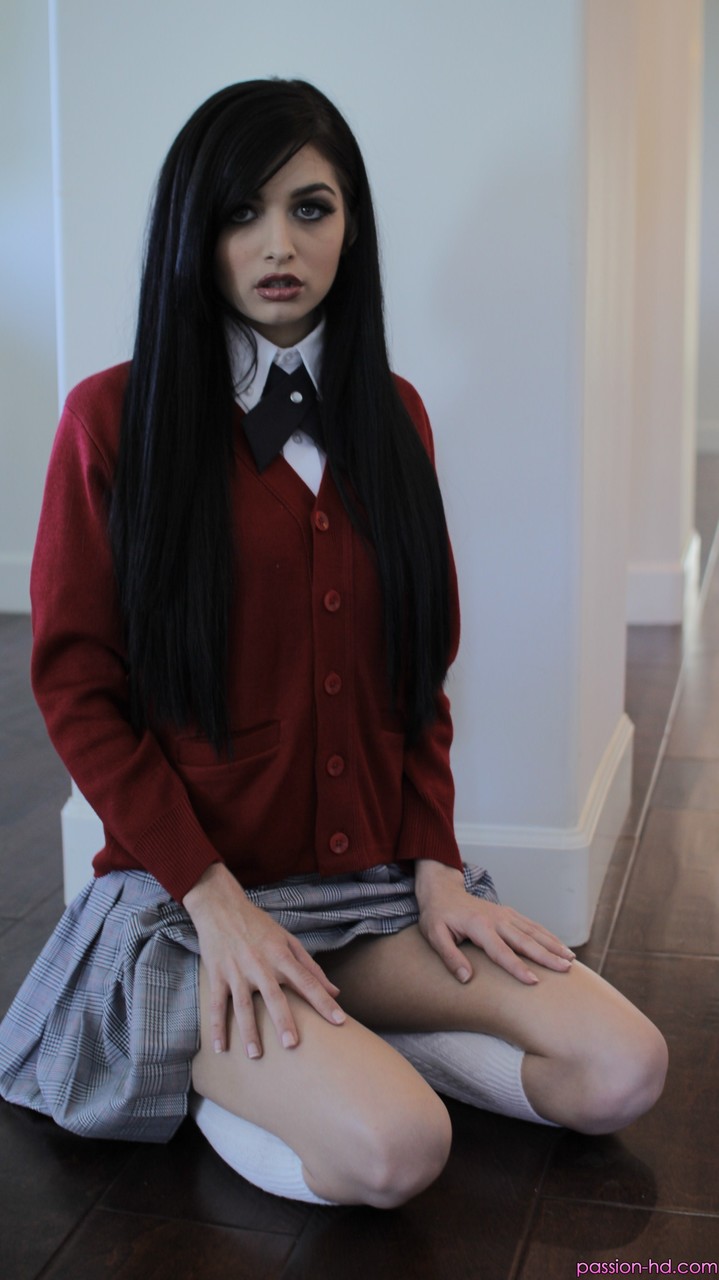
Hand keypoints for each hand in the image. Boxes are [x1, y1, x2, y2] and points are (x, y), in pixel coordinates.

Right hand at [183, 863, 344, 1057]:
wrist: (221, 907)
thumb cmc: (259, 926)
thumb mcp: (288, 940)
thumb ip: (311, 968)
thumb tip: (335, 992)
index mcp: (281, 955)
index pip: (307, 981)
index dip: (324, 1002)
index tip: (340, 1021)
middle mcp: (260, 964)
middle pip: (274, 996)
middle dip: (283, 1020)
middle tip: (292, 1045)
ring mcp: (237, 971)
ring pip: (244, 1005)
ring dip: (249, 1031)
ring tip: (255, 1055)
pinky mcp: (217, 975)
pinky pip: (217, 1005)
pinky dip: (217, 1027)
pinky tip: (221, 1049)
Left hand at [414, 860, 574, 985]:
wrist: (443, 891)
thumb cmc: (437, 916)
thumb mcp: (434, 936)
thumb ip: (450, 957)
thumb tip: (466, 979)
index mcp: (479, 926)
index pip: (501, 951)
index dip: (517, 967)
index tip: (534, 981)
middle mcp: (497, 919)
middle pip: (525, 941)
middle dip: (547, 956)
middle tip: (566, 969)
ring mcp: (505, 915)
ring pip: (534, 931)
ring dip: (553, 945)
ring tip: (571, 959)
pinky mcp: (509, 914)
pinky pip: (532, 925)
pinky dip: (548, 936)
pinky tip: (560, 946)